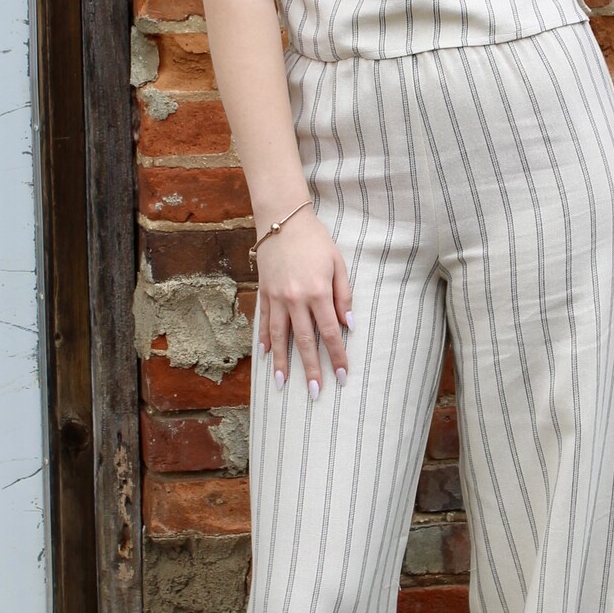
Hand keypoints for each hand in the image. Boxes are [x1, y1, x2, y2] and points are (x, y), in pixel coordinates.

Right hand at [255, 210, 353, 398]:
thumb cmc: (316, 241)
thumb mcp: (338, 264)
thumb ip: (343, 295)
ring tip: (282, 384)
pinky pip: (265, 321)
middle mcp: (295, 299)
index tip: (342, 376)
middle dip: (310, 369)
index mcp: (318, 292)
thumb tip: (349, 324)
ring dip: (282, 362)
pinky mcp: (264, 292)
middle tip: (315, 392)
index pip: (330, 333)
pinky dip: (266, 339)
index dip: (336, 356)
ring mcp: (277, 297)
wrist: (283, 220)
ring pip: (280, 336)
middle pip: (304, 341)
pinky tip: (267, 355)